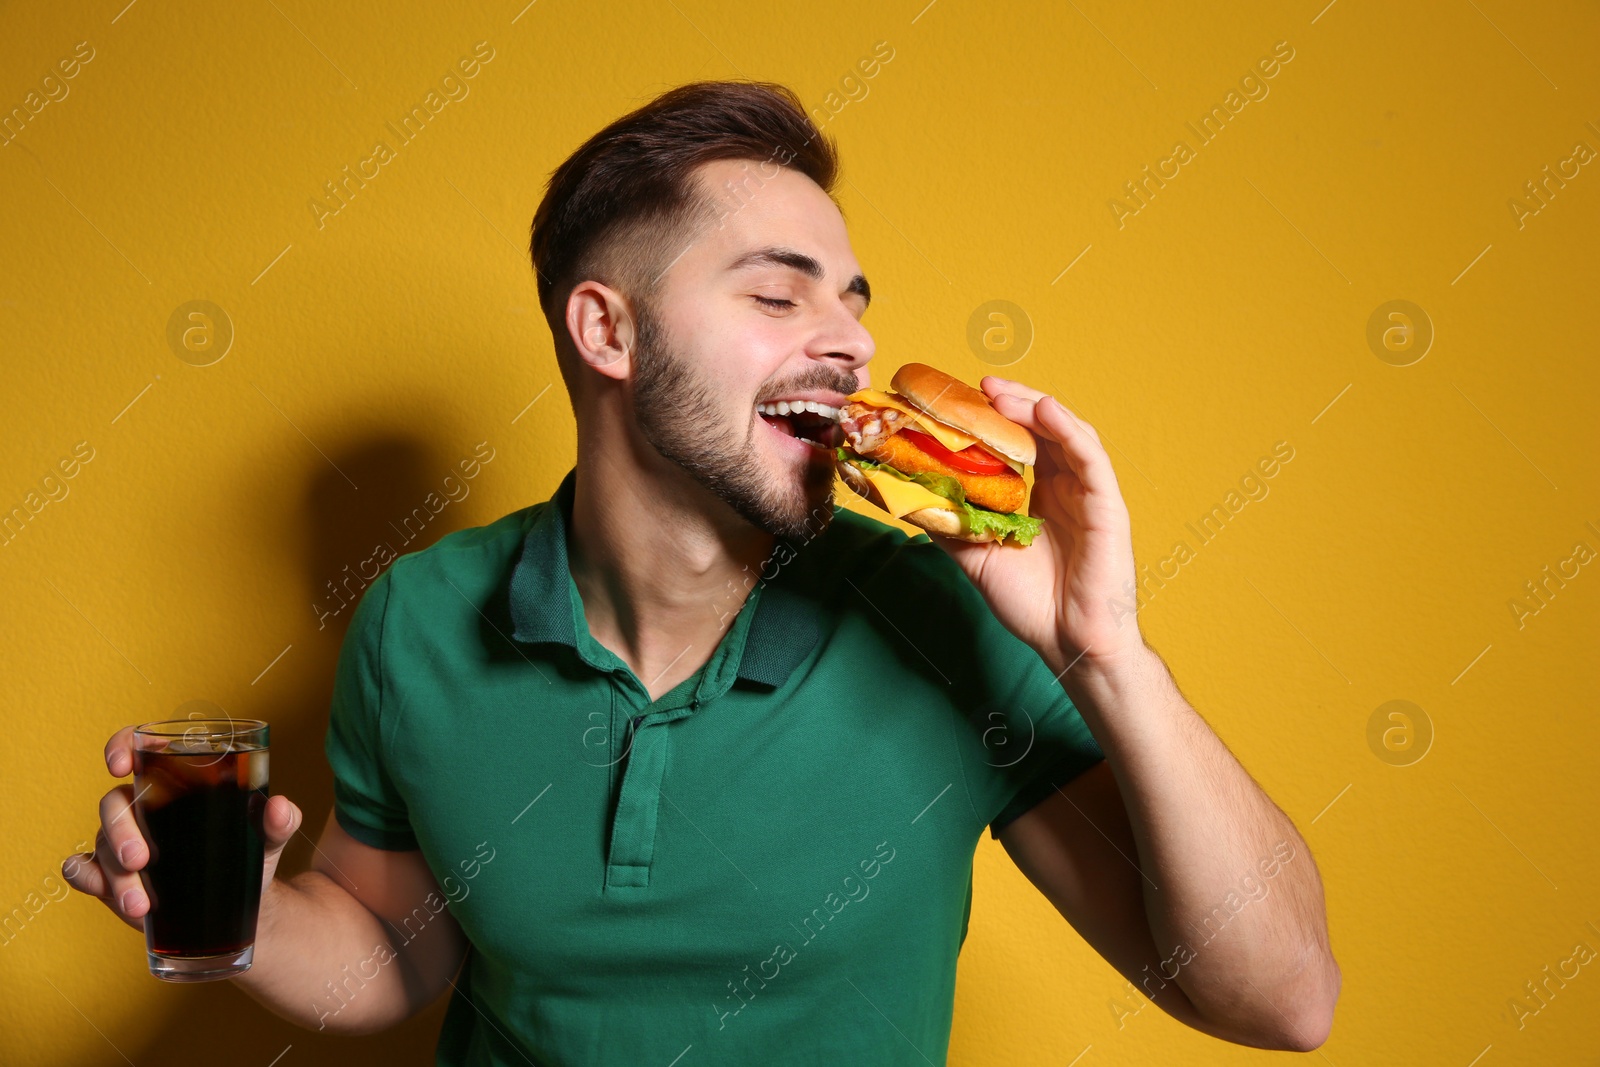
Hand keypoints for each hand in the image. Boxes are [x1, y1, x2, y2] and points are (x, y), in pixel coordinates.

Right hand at [62, 726, 303, 931]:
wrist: (240, 908)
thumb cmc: (249, 857)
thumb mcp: (268, 839)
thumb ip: (279, 822)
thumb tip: (279, 807)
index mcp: (178, 781)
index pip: (142, 748)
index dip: (121, 745)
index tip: (118, 764)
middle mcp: (144, 805)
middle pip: (115, 802)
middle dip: (121, 830)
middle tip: (142, 860)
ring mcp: (122, 839)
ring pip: (100, 842)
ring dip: (114, 871)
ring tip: (141, 902)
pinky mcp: (110, 874)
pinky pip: (81, 868)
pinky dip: (86, 878)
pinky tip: (103, 892)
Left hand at [926, 375, 1143, 677]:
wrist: (1068, 642)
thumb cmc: (1031, 604)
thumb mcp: (976, 558)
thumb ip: (950, 526)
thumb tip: (909, 499)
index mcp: (1038, 495)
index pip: (1016, 443)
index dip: (992, 419)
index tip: (959, 401)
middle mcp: (1064, 487)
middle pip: (1039, 429)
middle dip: (1009, 403)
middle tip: (978, 387)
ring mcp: (1087, 493)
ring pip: (1065, 433)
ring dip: (1033, 407)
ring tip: (1002, 394)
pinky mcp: (1107, 505)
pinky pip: (1091, 457)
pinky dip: (1069, 429)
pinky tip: (1046, 410)